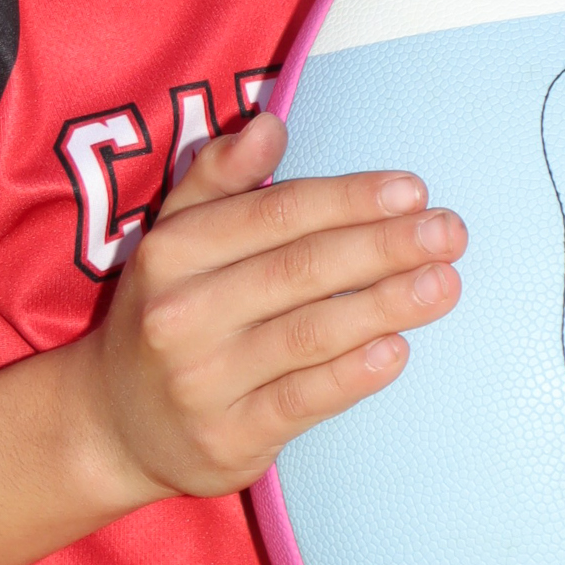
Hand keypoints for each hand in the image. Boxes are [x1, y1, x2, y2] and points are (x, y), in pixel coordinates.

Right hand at [76, 109, 465, 505]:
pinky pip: (301, 400)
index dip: (347, 199)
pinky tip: (398, 351)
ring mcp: (203, 381)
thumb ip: (218, 177)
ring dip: (385, 306)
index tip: (412, 191)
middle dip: (383, 247)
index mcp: (170, 252)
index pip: (275, 213)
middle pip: (299, 270)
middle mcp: (181, 313)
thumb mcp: (172, 238)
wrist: (114, 424)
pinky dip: (352, 375)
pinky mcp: (228, 439)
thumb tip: (270, 124)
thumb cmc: (167, 312)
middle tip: (450, 233)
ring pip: (309, 334)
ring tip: (444, 284)